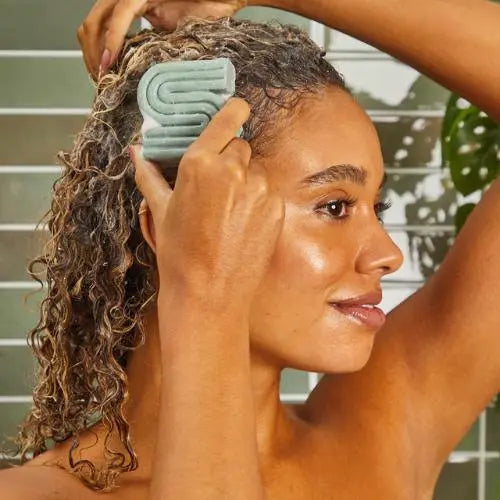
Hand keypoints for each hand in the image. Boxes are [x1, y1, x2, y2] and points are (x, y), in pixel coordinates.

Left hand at [78, 0, 246, 79]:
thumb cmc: (206, 13)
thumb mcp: (174, 39)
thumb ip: (153, 48)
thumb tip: (138, 76)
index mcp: (132, 8)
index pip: (100, 29)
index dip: (95, 54)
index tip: (101, 79)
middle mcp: (128, 0)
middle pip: (92, 25)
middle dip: (90, 56)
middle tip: (99, 82)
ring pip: (98, 20)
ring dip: (97, 51)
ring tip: (104, 74)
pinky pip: (121, 16)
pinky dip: (113, 40)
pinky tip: (111, 59)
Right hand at [132, 97, 284, 313]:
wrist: (209, 294)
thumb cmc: (180, 254)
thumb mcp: (160, 211)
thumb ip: (150, 174)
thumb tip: (136, 150)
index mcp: (200, 162)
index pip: (229, 116)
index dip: (233, 111)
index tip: (236, 110)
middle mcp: (234, 169)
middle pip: (241, 146)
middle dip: (230, 159)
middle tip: (217, 188)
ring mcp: (259, 189)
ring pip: (256, 171)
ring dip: (245, 182)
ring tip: (228, 213)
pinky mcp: (276, 208)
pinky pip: (268, 193)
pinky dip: (258, 202)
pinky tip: (242, 225)